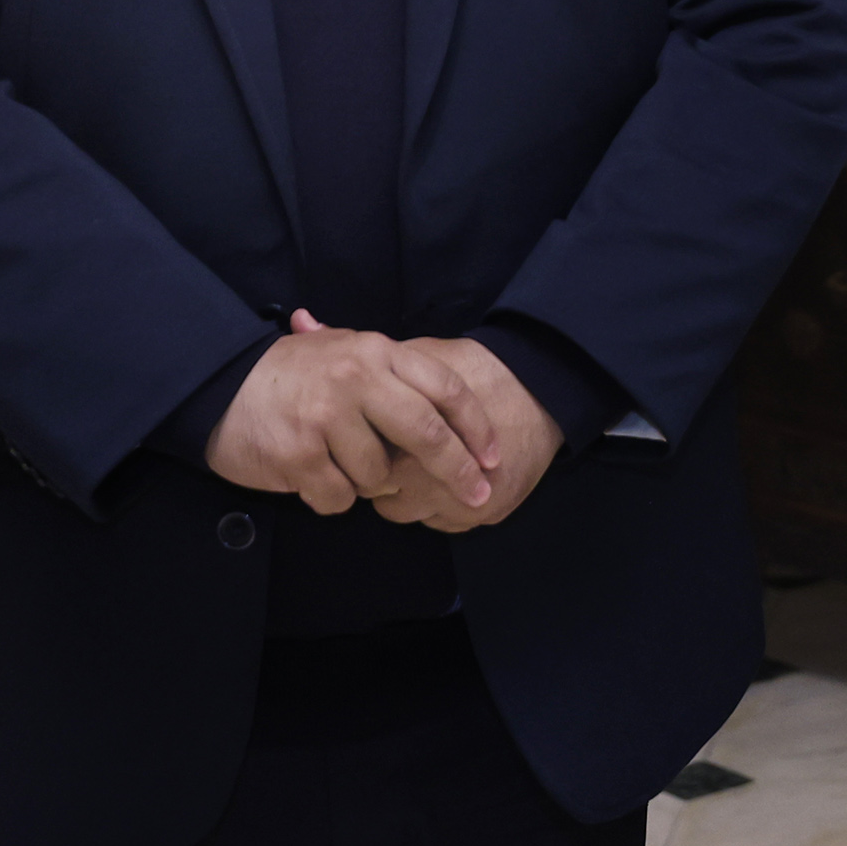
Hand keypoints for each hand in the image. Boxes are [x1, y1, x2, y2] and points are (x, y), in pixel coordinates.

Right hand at [203, 310, 499, 517]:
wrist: (219, 387)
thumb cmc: (291, 374)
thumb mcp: (342, 350)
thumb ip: (391, 368)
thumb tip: (452, 392)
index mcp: (376, 352)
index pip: (444, 388)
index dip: (476, 426)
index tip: (493, 456)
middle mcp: (356, 379)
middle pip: (427, 433)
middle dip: (458, 470)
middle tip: (476, 495)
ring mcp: (326, 417)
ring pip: (380, 475)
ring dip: (370, 484)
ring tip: (340, 464)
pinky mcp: (299, 454)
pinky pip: (340, 497)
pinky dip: (333, 497)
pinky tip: (314, 477)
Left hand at [342, 324, 561, 533]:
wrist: (544, 393)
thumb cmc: (477, 371)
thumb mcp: (424, 357)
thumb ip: (366, 358)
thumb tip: (302, 323)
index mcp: (414, 434)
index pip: (362, 459)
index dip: (362, 444)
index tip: (369, 430)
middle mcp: (434, 476)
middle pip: (379, 493)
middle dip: (379, 472)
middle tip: (393, 448)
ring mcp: (461, 500)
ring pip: (405, 513)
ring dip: (407, 492)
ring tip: (419, 462)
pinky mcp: (484, 515)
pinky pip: (438, 522)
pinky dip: (436, 504)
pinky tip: (443, 476)